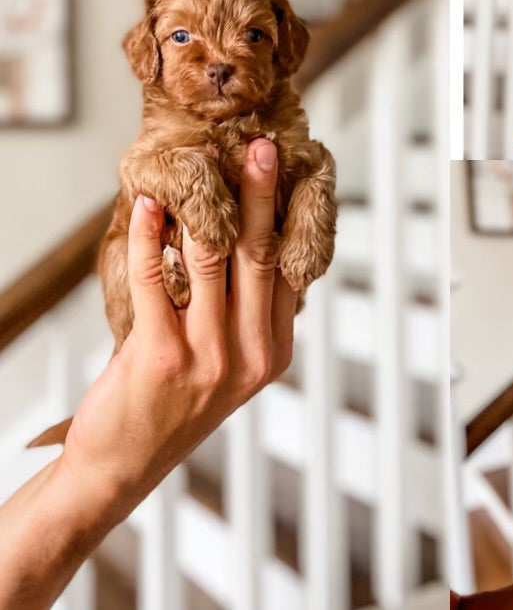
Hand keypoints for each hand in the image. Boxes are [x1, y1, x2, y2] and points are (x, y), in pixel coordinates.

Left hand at [58, 138, 297, 504]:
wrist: (123, 465)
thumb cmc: (175, 406)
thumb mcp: (232, 366)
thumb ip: (249, 315)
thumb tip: (252, 245)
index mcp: (273, 351)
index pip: (288, 270)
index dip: (287, 217)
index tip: (287, 175)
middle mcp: (250, 355)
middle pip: (259, 255)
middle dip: (260, 194)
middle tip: (260, 148)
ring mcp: (209, 359)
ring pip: (212, 261)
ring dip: (206, 206)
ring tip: (202, 166)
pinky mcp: (160, 358)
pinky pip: (156, 280)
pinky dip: (149, 235)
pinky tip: (145, 206)